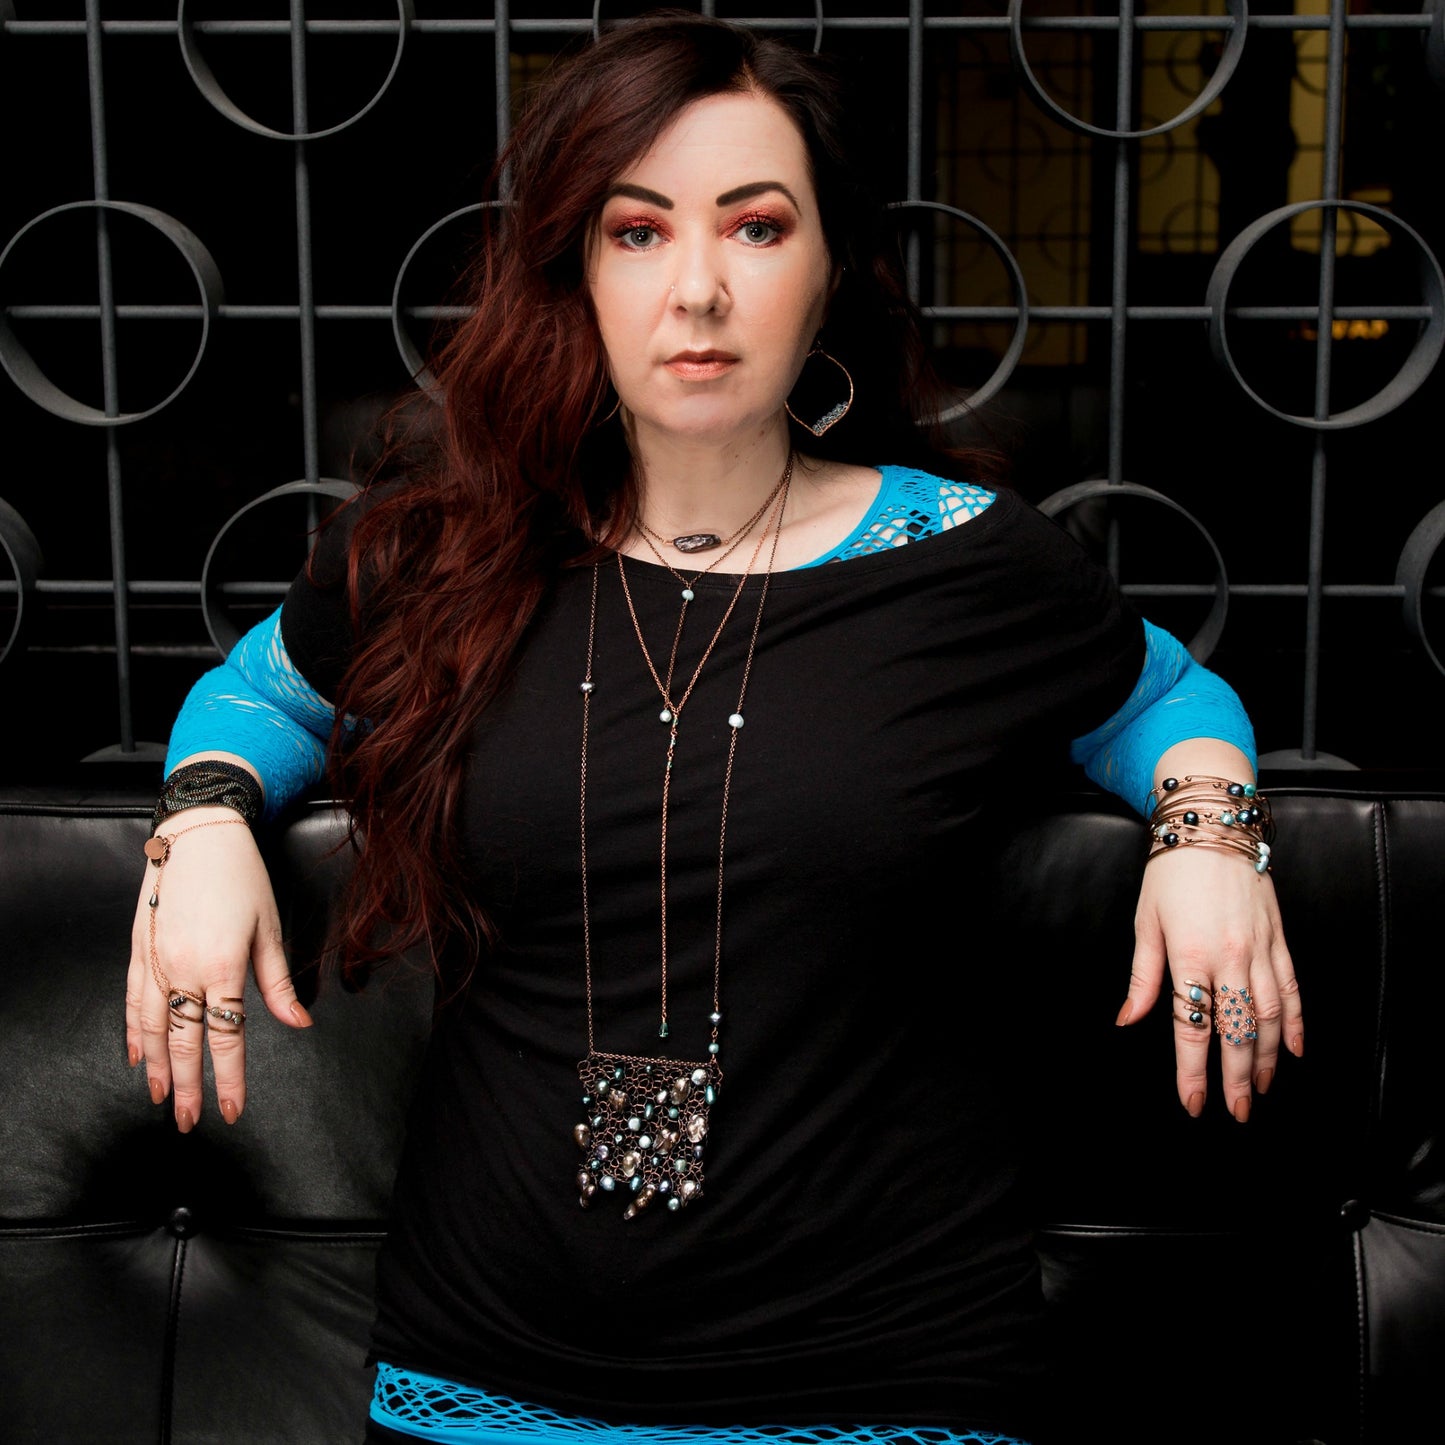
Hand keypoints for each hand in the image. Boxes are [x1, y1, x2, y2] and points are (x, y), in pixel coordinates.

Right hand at [124, 806, 312, 1130]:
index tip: (229, 1111)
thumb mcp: (270, 928)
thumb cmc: (243, 878)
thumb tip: (299, 1023)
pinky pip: (131, 999)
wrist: (201, 835)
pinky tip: (136, 1054)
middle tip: (188, 1122)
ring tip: (160, 1099)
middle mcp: (184, 969)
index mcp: (224, 966)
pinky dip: (133, 1031)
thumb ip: (278, 983)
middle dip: (187, 1086)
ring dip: (156, 1067)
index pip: (226, 1037)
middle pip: (183, 1041)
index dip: (229, 1078)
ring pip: (151, 1027)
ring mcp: (156, 960)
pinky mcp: (139, 949)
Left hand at [1120, 843, 1300, 1120]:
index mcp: (1188, 956)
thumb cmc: (1170, 871)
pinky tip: (1295, 1050)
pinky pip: (1292, 988)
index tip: (1194, 1104)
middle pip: (1237, 1031)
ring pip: (1271, 1016)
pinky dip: (1298, 1022)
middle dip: (1235, 1078)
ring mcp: (1259, 948)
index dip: (1192, 1071)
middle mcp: (1228, 957)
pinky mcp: (1279, 938)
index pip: (1192, 1027)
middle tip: (1237, 1113)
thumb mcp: (1145, 923)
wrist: (1212, 824)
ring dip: (1267, 1059)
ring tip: (1259, 1089)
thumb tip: (1127, 1020)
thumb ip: (1142, 978)